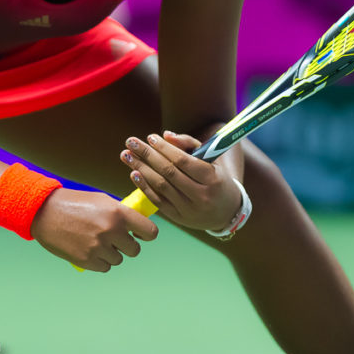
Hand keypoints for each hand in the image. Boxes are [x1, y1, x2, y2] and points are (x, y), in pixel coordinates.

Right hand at [30, 188, 158, 271]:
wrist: (45, 212)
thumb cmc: (75, 203)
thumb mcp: (102, 200)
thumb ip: (122, 213)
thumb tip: (139, 226)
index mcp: (118, 213)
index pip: (150, 232)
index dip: (147, 234)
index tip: (141, 235)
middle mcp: (111, 230)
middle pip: (135, 250)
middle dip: (127, 245)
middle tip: (114, 238)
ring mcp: (99, 247)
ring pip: (118, 260)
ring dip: (111, 253)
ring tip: (95, 241)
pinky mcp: (87, 260)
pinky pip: (104, 267)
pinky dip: (99, 261)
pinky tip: (88, 248)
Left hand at [120, 131, 242, 231]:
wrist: (226, 211)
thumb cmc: (216, 178)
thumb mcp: (210, 158)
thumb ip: (188, 144)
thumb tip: (166, 135)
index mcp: (212, 178)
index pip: (183, 161)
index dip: (165, 148)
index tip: (150, 137)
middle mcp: (201, 196)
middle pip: (169, 172)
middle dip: (147, 155)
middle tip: (130, 142)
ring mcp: (189, 209)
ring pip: (161, 186)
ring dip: (140, 169)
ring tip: (126, 155)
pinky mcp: (178, 218)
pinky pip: (158, 201)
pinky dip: (144, 187)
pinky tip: (133, 174)